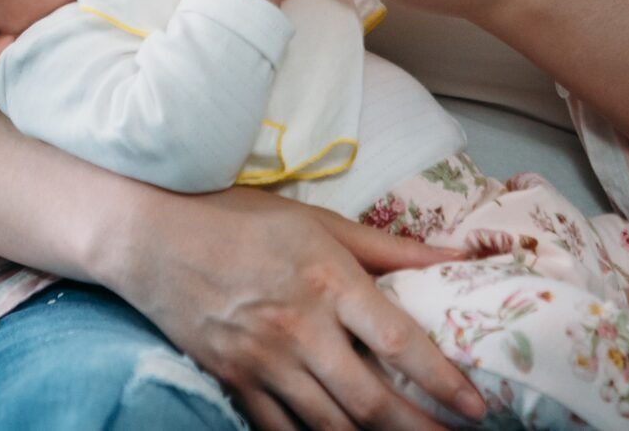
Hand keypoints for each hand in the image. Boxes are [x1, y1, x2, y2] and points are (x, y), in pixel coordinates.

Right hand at [112, 185, 488, 430]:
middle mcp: (300, 329)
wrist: (151, 235)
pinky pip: (280, 430)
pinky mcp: (234, 382)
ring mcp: (264, 362)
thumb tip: (456, 253)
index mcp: (328, 281)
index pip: (399, 343)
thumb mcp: (318, 221)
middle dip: (419, 430)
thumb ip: (388, 246)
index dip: (443, 381)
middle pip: (370, 400)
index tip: (477, 407)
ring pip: (329, 425)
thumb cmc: (239, 218)